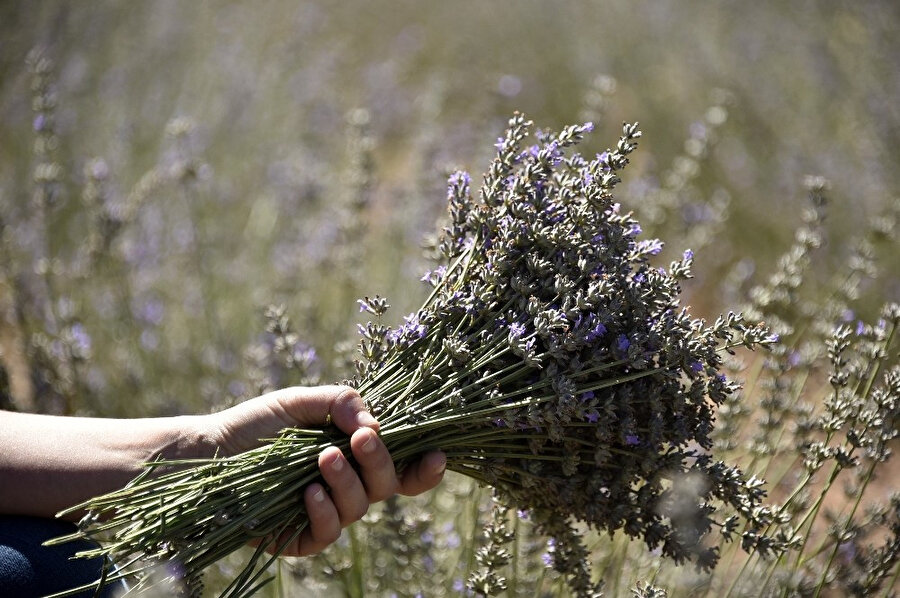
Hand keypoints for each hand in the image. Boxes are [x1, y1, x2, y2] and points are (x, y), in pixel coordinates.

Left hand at [203, 385, 445, 555]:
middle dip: (380, 462)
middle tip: (360, 439)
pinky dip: (324, 511)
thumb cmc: (259, 424)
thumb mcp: (303, 401)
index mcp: (357, 455)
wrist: (209, 452)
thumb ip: (342, 401)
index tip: (436, 454)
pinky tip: (308, 492)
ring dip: (348, 481)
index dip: (425, 467)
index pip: (403, 466)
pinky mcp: (301, 539)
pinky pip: (328, 533)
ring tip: (323, 458)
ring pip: (360, 507)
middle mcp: (349, 486)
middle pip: (388, 485)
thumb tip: (375, 424)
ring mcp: (327, 514)